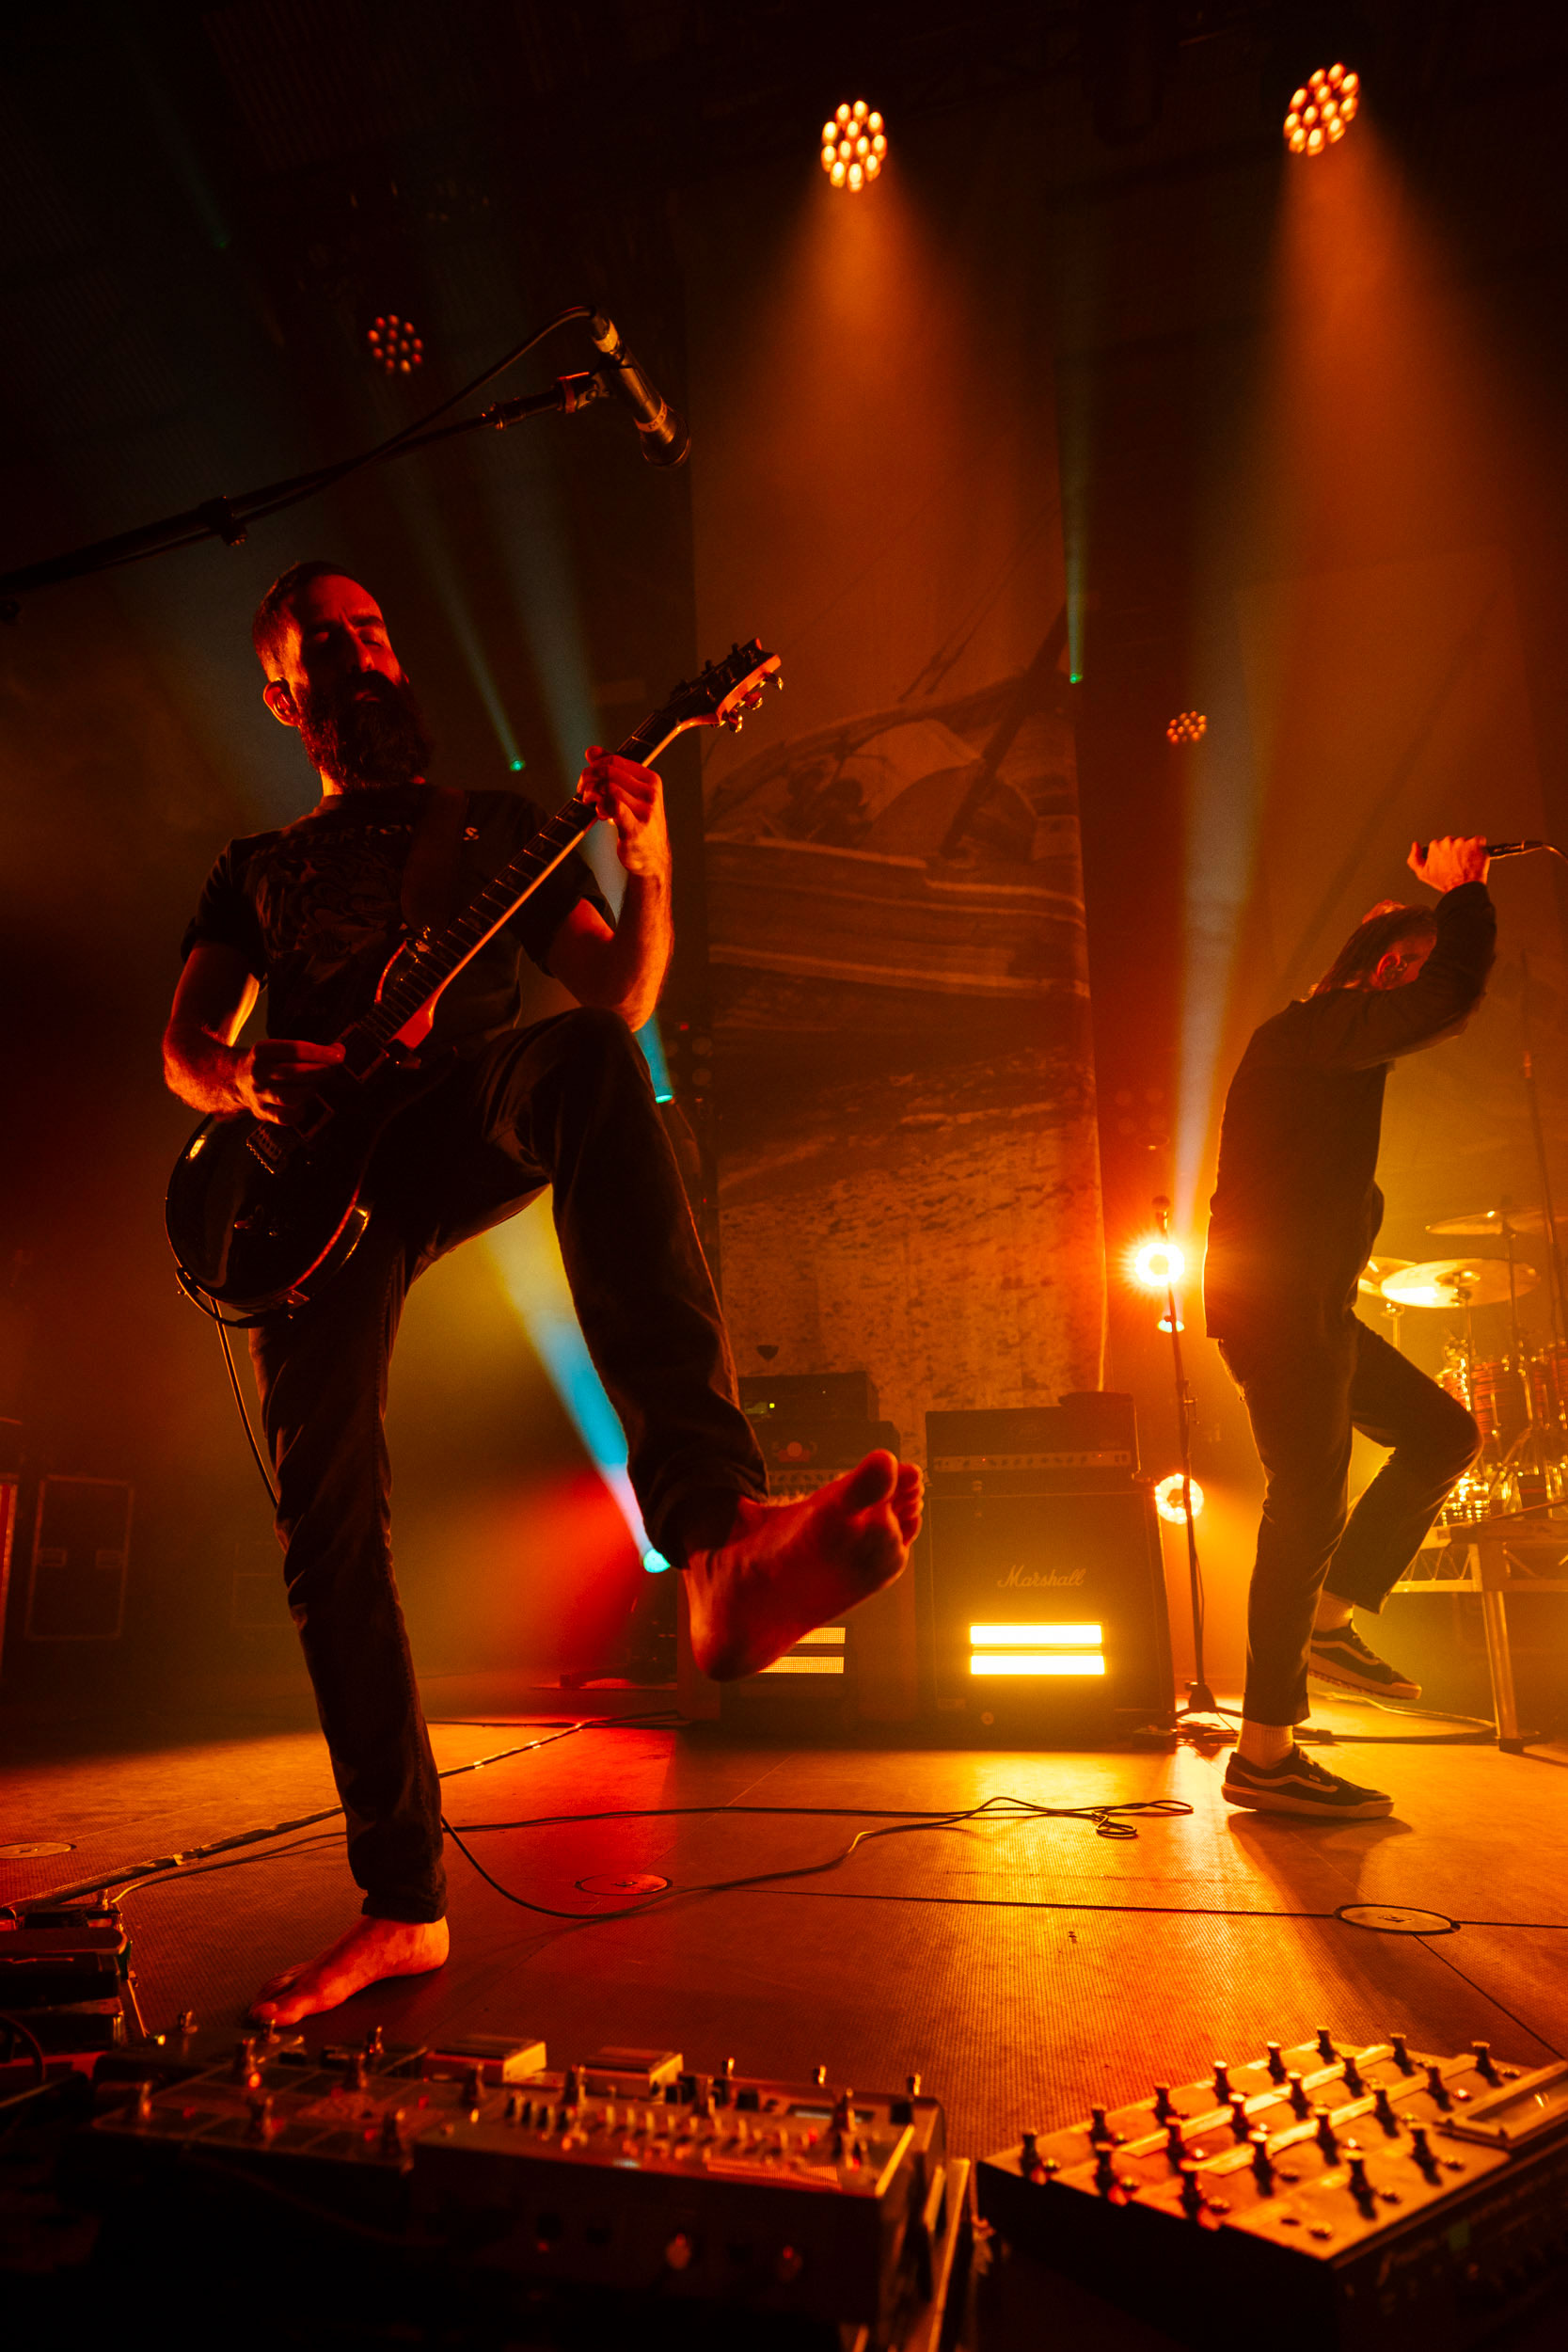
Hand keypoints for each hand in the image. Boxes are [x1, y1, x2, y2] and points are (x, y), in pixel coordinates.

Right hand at [236, 1037, 344, 1124]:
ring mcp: (259, 1095)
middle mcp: (258, 1072)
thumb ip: (309, 1050)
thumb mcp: (280, 1049)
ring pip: (290, 1096)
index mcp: (262, 1051)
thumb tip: (339, 1050)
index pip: (295, 1049)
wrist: (235, 1080)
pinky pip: (286, 1117)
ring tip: (316, 1086)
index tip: (339, 1055)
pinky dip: (300, 1111)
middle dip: (320, 1071)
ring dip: (310, 1091)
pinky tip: (305, 1104)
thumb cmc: (269, 1063)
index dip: (320, 1053)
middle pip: (294, 1073)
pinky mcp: (262, 1113)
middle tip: (333, 1070)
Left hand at [578, 746, 670, 880]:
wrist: (652, 858)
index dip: (595, 765)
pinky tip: (600, 814)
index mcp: (651, 779)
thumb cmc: (639, 824)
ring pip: (608, 787)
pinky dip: (600, 807)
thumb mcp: (630, 793)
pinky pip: (613, 807)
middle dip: (589, 778)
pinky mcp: (635, 828)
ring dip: (591, 793)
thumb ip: (613, 771)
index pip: (615, 760)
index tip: (587, 777)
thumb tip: (591, 751)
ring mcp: (645, 811)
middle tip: (582, 791)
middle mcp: (650, 793)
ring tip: (589, 803)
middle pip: (609, 771)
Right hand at [1408, 834, 1489, 891]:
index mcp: (1434, 846)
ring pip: (1466, 842)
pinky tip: (1476, 858)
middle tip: (1459, 864)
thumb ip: (1414, 859)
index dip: (1446, 855)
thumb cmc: (1445, 883)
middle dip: (1457, 851)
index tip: (1449, 863)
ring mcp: (1462, 841)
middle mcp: (1448, 841)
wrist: (1464, 889)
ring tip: (1468, 864)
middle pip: (1454, 842)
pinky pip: (1479, 841)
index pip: (1441, 845)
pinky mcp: (1476, 842)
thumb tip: (1415, 844)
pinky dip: (1479, 848)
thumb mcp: (1422, 874)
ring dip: (1468, 850)